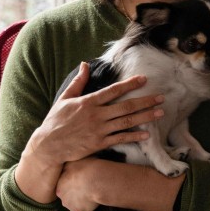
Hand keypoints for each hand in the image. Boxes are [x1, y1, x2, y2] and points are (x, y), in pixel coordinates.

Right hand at [26, 62, 164, 167]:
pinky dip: (134, 137)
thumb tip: (85, 64)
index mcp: (88, 102)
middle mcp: (96, 115)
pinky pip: (120, 139)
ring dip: (145, 117)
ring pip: (126, 122)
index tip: (144, 79)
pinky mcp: (99, 143)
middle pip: (125, 106)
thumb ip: (78, 82)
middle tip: (161, 98)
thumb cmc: (56, 121)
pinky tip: (147, 135)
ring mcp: (98, 130)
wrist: (48, 145)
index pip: (113, 91)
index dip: (130, 84)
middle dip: (145, 101)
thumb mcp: (65, 98)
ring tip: (160, 113)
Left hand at [56, 157, 102, 210]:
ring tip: (93, 195)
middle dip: (76, 195)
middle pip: (68, 198)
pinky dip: (91, 209)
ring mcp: (72, 207)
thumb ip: (68, 167)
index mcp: (59, 187)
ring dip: (83, 202)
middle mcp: (63, 199)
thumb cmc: (87, 168)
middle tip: (87, 189)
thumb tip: (67, 167)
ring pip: (77, 206)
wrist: (97, 180)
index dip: (72, 184)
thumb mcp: (74, 161)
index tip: (80, 182)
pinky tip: (97, 203)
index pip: (63, 188)